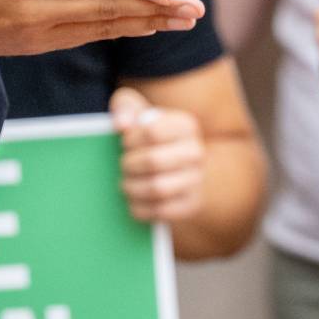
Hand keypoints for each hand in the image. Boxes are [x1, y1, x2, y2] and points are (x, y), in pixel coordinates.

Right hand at [0, 0, 205, 80]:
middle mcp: (34, 10)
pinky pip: (86, 34)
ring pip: (100, 26)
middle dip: (153, 8)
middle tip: (195, 8)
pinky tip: (144, 24)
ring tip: (183, 18)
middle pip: (105, 8)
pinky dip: (119, 28)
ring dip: (144, 22)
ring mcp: (35, 31)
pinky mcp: (33, 41)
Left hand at [110, 87, 205, 222]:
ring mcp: (197, 180)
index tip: (125, 142)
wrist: (176, 168)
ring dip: (132, 187)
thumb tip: (121, 124)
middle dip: (129, 165)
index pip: (151, 132)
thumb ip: (125, 107)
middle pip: (153, 161)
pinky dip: (140, 207)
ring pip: (157, 188)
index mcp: (186, 125)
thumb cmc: (149, 136)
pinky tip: (134, 199)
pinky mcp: (191, 205)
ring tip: (126, 182)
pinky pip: (160, 211)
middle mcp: (197, 152)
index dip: (130, 139)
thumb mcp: (136, 113)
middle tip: (123, 165)